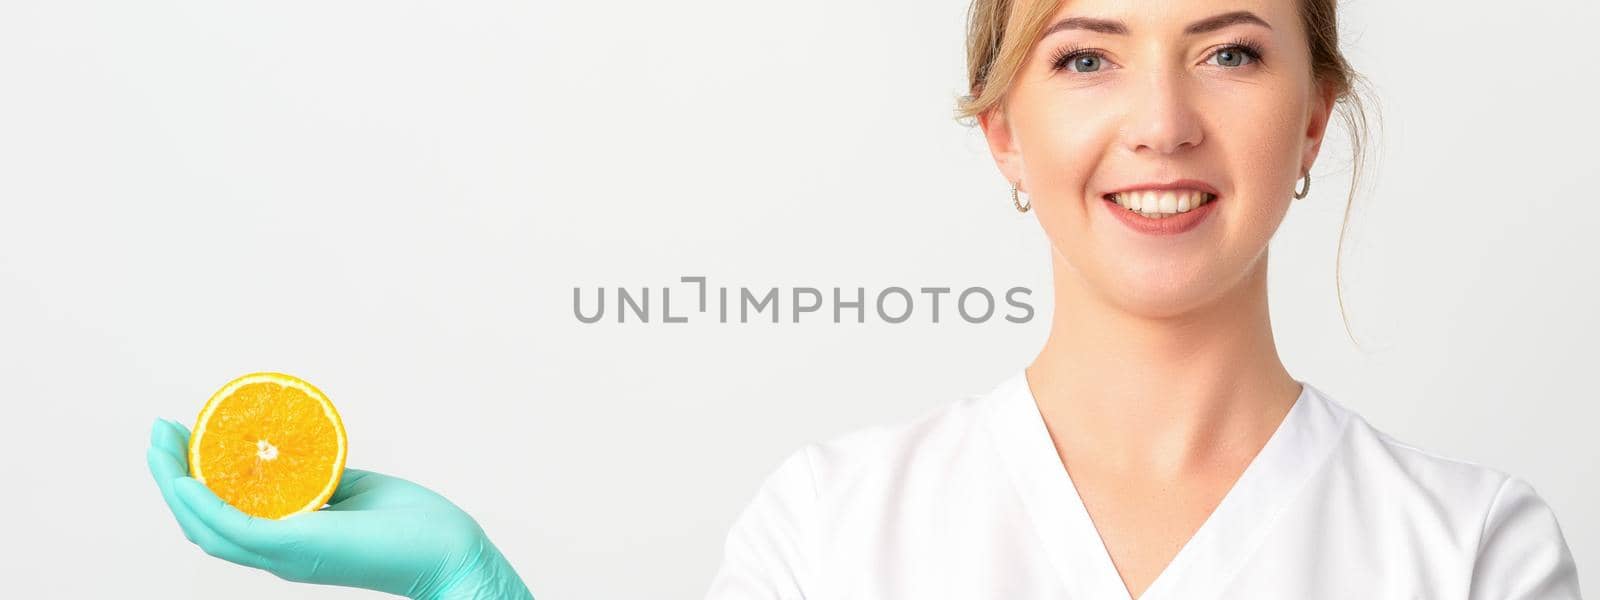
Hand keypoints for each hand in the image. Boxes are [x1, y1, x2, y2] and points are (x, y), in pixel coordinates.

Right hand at [146, 418, 534, 599]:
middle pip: (199, 521)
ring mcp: (283, 554)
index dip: (191, 481)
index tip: (180, 436)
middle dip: (168, 475)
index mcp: (287, 542)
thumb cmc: (413, 527)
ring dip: (172, 483)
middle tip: (157, 431)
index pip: (222, 516)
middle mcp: (276, 554)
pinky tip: (184, 476)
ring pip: (204, 526)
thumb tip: (303, 450)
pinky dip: (203, 504)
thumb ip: (322, 478)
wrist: (450, 552)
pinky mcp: (296, 547)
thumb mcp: (356, 491)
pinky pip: (235, 527)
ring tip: (159, 443)